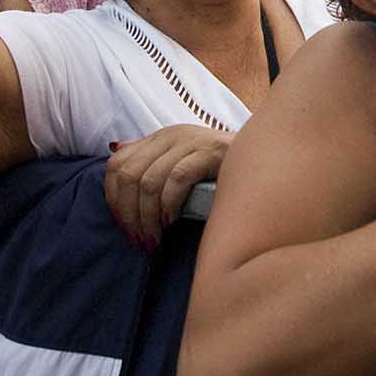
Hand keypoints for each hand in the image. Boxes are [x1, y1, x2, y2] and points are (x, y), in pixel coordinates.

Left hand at [104, 125, 232, 250]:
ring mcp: (189, 142)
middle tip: (139, 240)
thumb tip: (113, 148)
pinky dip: (169, 205)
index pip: (116, 164)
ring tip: (156, 239)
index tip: (124, 227)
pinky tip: (172, 222)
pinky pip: (176, 180)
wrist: (262, 157)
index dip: (113, 199)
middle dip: (129, 214)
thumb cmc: (217, 167)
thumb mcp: (178, 156)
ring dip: (148, 218)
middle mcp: (170, 136)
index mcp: (159, 138)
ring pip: (149, 182)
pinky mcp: (208, 153)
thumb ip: (148, 155)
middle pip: (128, 176)